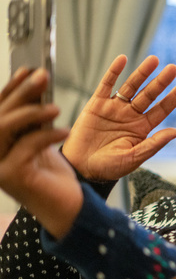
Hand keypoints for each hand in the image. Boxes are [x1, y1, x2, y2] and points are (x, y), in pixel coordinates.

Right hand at [0, 69, 81, 238]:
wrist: (67, 208)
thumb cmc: (53, 175)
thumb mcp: (41, 141)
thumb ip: (34, 120)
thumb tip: (36, 84)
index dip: (11, 88)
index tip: (28, 69)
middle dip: (21, 93)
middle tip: (43, 76)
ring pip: (4, 128)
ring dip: (30, 112)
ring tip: (56, 107)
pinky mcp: (11, 176)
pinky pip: (26, 146)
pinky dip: (46, 135)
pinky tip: (64, 131)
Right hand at [62, 55, 175, 180]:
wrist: (81, 168)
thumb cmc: (109, 167)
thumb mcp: (134, 158)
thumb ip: (153, 144)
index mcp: (143, 128)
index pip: (163, 108)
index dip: (175, 95)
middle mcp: (131, 115)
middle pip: (149, 94)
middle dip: (161, 81)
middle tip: (173, 68)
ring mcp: (114, 108)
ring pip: (131, 86)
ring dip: (142, 73)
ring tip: (154, 60)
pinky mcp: (96, 105)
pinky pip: (106, 84)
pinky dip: (114, 72)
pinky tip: (123, 59)